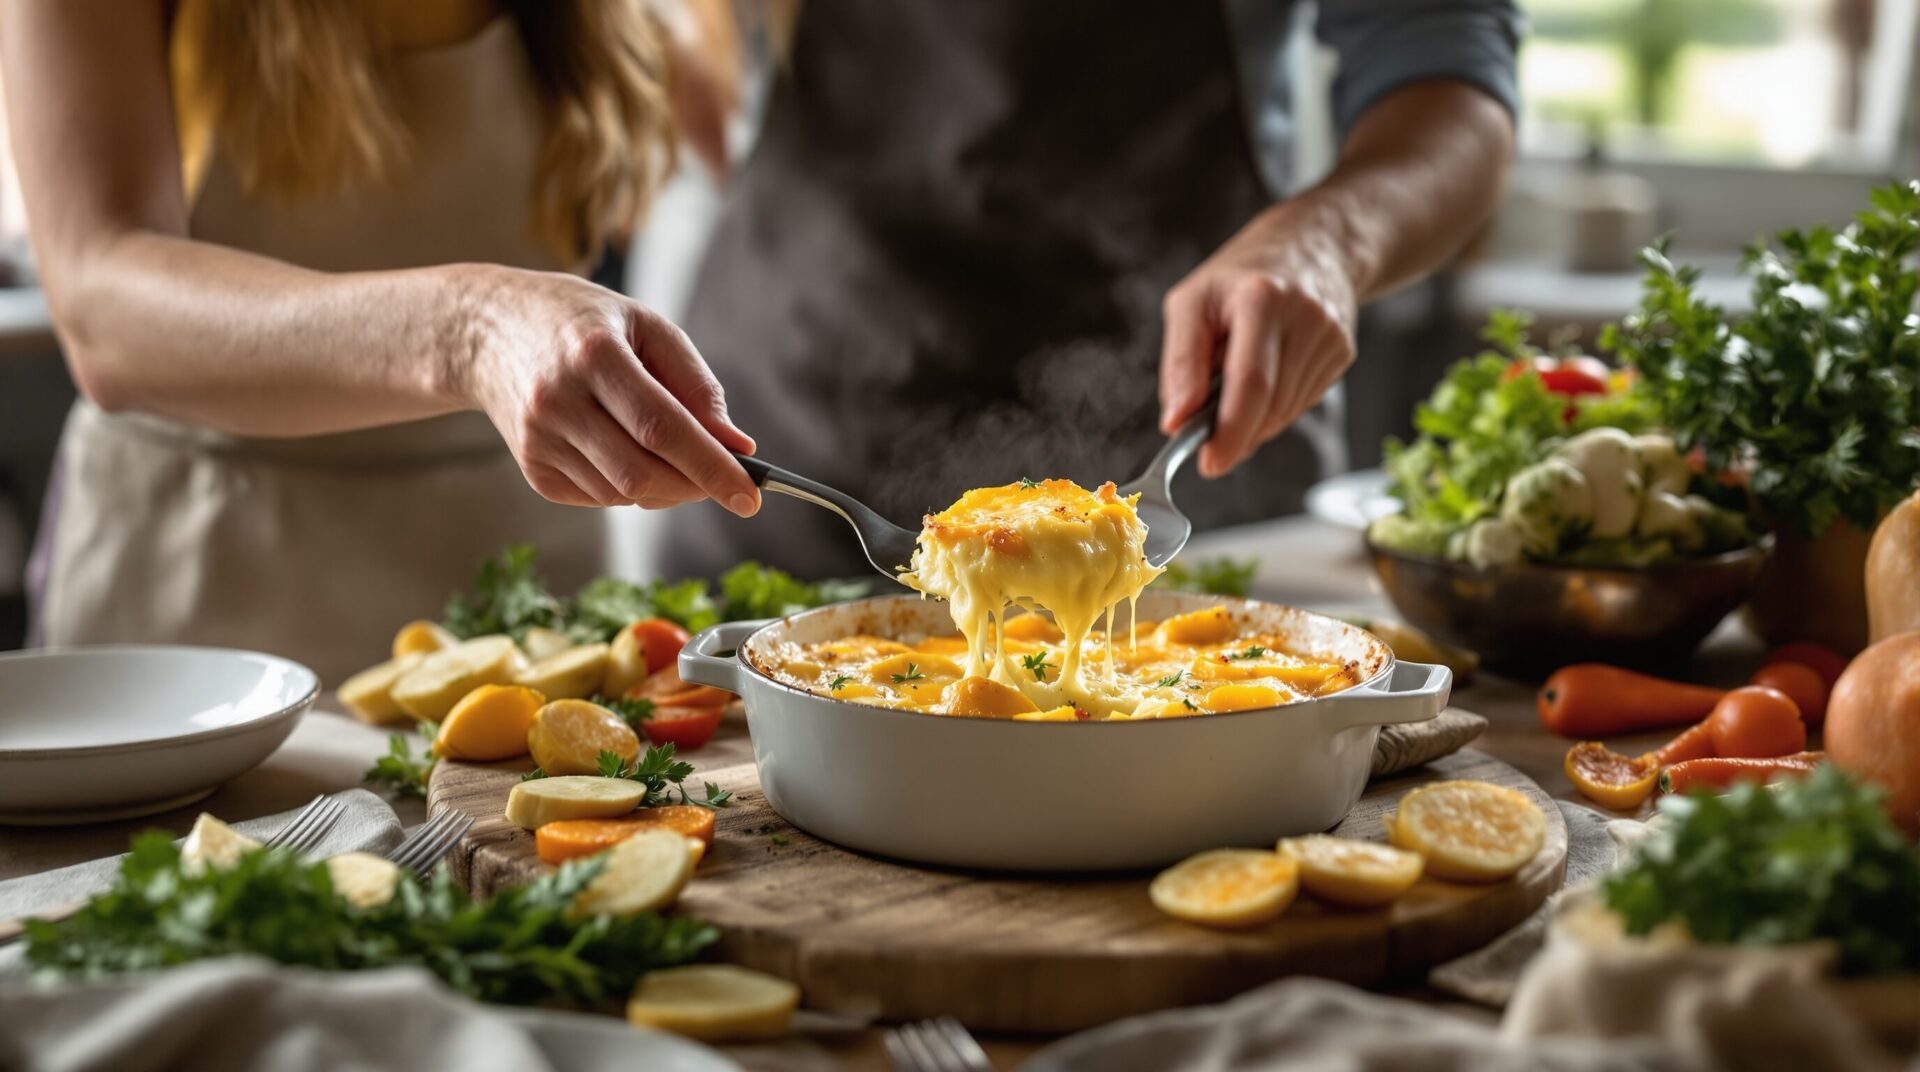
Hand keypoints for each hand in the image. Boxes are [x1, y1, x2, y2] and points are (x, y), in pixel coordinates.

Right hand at [453, 265, 760, 514]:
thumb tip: (738, 447)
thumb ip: (696, 385)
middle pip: (643, 472)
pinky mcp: (533, 470)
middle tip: (725, 479)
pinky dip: (631, 485)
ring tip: (666, 447)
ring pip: (625, 493)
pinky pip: (601, 497)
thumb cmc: (582, 324)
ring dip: (666, 485)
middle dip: (695, 485)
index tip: (750, 496)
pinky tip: (622, 448)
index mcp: (593, 354)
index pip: (662, 427)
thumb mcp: (645, 326)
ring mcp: (539, 441)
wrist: (486, 332)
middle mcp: (558, 401)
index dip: (710, 466)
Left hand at [1159, 200, 1360, 476]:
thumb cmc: (1239, 275)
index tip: (1210, 464)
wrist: (1314, 243)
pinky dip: (1275, 406)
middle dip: (1236, 433)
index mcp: (1261, 298)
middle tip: (1209, 438)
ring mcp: (1330, 336)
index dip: (1230, 432)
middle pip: (1270, 405)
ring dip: (1253, 418)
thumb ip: (1181, 363)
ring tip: (1237, 381)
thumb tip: (1175, 422)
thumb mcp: (1192, 302)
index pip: (1251, 382)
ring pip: (1285, 412)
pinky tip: (1267, 375)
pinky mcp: (1343, 352)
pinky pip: (1302, 403)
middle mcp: (1304, 317)